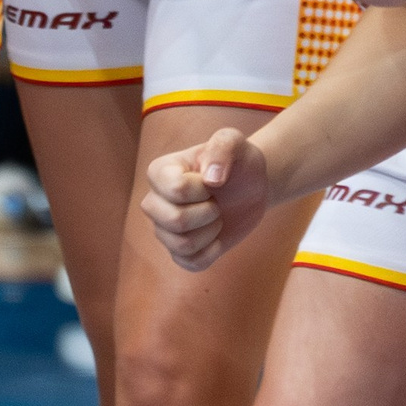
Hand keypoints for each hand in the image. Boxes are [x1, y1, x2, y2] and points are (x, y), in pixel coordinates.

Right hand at [140, 127, 271, 270]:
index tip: (213, 180)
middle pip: (174, 221)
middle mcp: (154, 201)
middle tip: (216, 202)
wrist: (251, 186)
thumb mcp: (235, 142)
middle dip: (208, 213)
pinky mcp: (179, 251)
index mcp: (159, 172)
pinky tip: (217, 237)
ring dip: (211, 232)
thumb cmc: (238, 162)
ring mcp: (164, 228)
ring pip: (182, 244)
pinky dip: (211, 253)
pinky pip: (190, 263)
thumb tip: (211, 178)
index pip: (176, 190)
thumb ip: (223, 146)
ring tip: (216, 217)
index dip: (203, 189)